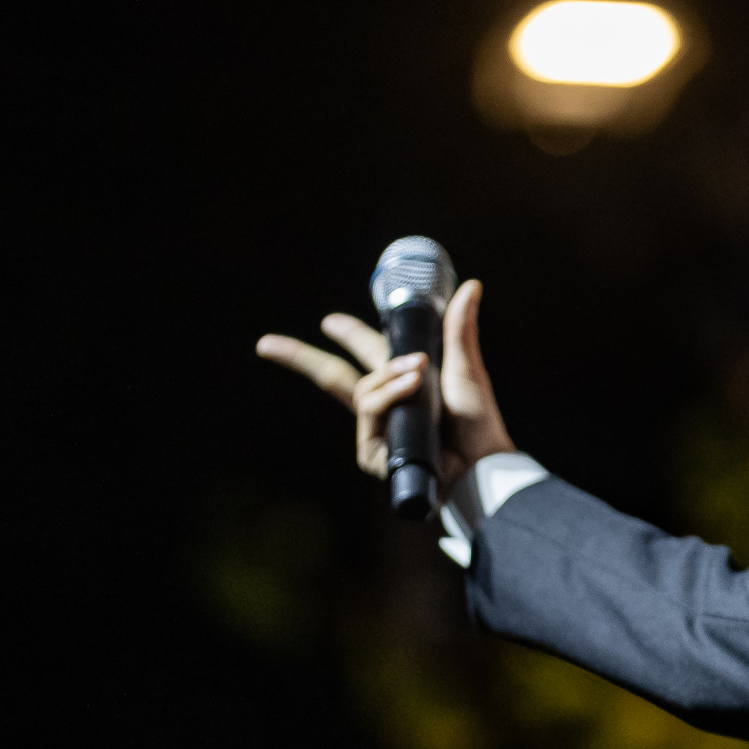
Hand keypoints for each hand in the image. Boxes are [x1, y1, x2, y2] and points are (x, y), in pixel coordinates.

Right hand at [255, 278, 515, 489]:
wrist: (482, 463)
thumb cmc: (477, 423)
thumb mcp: (465, 367)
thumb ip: (458, 329)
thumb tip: (472, 285)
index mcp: (403, 383)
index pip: (366, 355)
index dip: (347, 335)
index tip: (329, 323)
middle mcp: (384, 406)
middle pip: (331, 377)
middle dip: (299, 358)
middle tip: (266, 344)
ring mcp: (375, 430)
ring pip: (363, 389)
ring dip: (389, 374)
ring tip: (419, 372)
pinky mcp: (372, 453)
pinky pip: (371, 409)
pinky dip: (390, 394)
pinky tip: (412, 388)